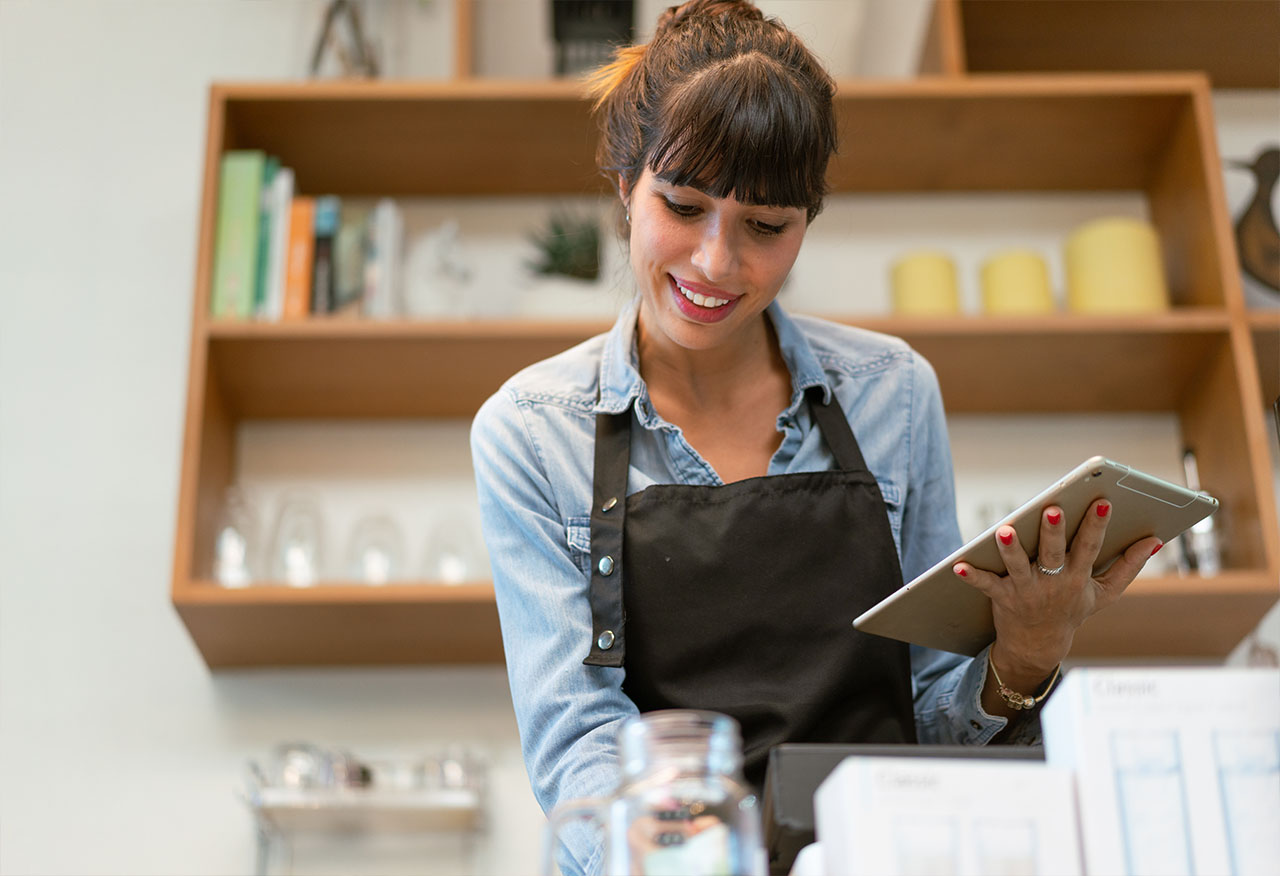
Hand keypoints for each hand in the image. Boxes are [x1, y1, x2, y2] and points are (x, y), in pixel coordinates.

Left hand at [953, 500, 1163, 687]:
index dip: (1096, 526)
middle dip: (1053, 532)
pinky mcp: (1002, 597)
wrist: (1039, 645)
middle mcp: (1053, 583)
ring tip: (1004, 530)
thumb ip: (1128, 567)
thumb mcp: (1105, 593)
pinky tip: (957, 565)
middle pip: (1053, 554)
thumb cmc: (1072, 609)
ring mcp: (1026, 591)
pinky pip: (986, 585)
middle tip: (1051, 509)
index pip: (1090, 548)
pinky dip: (972, 576)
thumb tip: (1155, 540)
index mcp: (1078, 577)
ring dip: (1011, 550)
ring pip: (1018, 567)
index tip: (1101, 503)